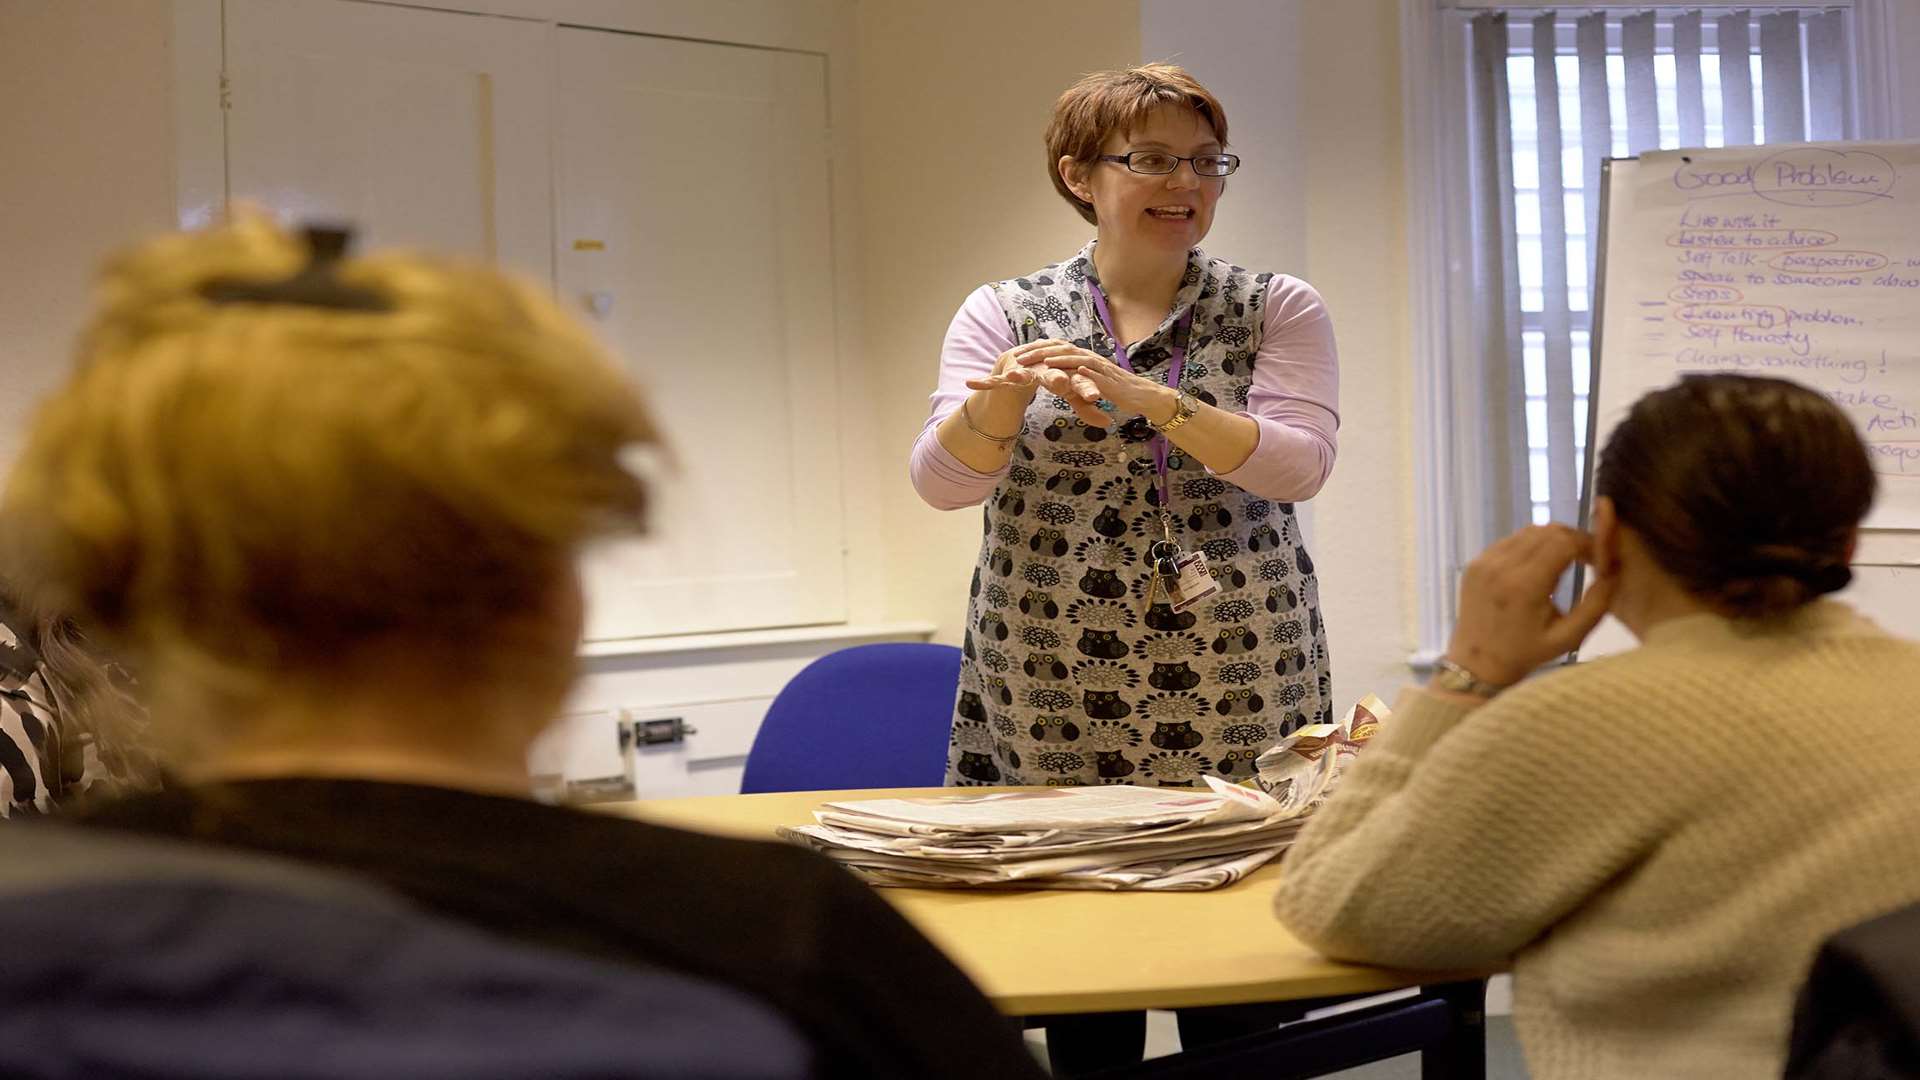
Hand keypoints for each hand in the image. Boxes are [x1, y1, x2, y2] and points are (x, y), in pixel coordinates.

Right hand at [965, 340, 1110, 426]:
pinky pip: (997, 380)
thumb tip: (1108, 422)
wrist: (1022, 365)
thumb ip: (1086, 407)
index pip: (1078, 379)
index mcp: (1064, 369)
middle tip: (1062, 383)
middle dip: (1059, 379)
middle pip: (1054, 373)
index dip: (1086, 388)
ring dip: (1021, 374)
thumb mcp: (1069, 393)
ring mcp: (1026, 367)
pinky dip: (987, 382)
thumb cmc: (1049, 379)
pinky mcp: (1007, 371)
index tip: (1095, 397)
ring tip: (1017, 376)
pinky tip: (974, 383)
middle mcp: (1046, 365)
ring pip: (1026, 373)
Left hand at [1031, 350, 1178, 425]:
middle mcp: (1090, 358)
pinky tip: (1064, 369)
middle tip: (1019, 357)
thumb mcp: (1091, 383)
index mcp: (1084, 358)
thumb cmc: (1118, 390)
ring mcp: (1098, 367)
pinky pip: (1089, 373)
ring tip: (1037, 361)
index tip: (1019, 355)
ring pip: (1073, 358)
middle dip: (1039, 352)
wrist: (1142, 394)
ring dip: (1055, 358)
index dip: (1038, 350)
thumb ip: (1077, 378)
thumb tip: (1063, 377)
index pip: (1058, 350)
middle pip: (1061, 350)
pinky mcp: (1106, 379)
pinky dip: (1077, 370)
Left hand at [1444, 524, 1617, 687]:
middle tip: (1586, 557)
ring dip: (1552, 540)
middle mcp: (1501, 566)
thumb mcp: (1569, 636)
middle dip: (1573, 539)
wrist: (1478, 663)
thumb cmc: (1527, 653)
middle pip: (1548, 531)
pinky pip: (1510, 541)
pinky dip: (1530, 546)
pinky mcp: (1475, 563)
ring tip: (1565, 561)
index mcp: (1525, 585)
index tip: (1598, 558)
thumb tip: (1614, 569)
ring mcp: (1484, 562)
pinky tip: (1538, 566)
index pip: (1564, 542)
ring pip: (1529, 531)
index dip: (1588, 543)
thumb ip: (1596, 603)